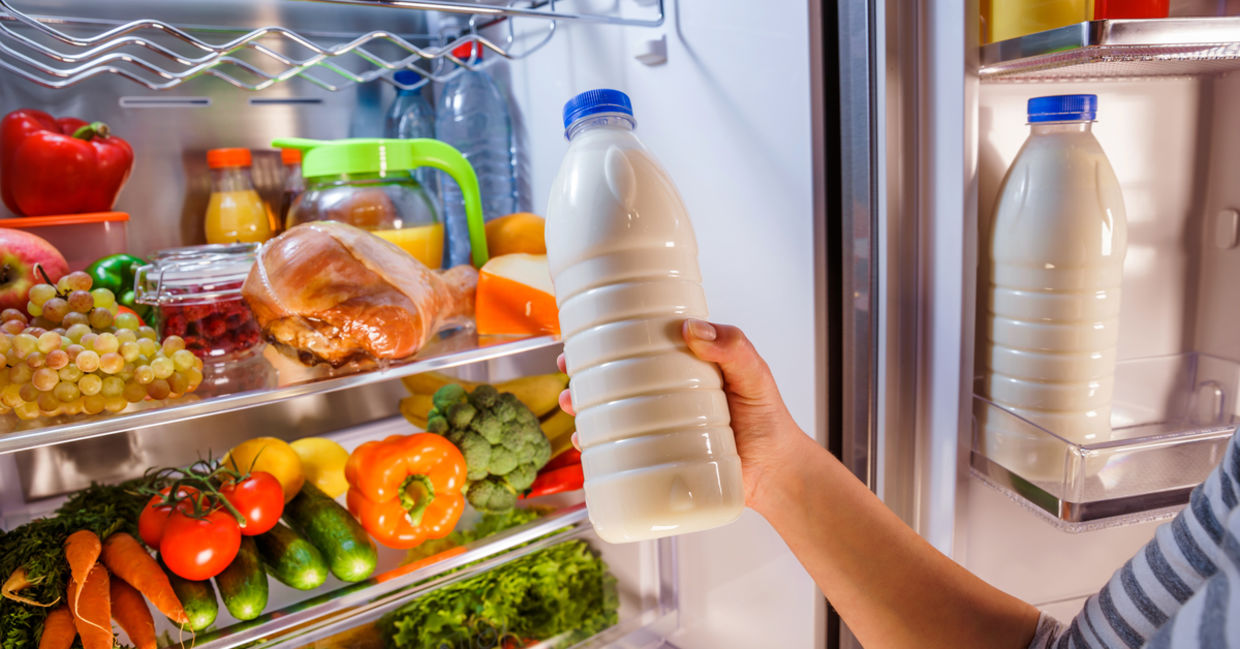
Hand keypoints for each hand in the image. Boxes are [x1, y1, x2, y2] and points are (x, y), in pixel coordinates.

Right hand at [557, 318, 804, 509]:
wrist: (777, 474)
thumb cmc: (769, 421)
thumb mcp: (754, 375)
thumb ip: (733, 348)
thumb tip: (694, 330)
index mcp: (683, 369)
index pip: (640, 347)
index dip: (609, 338)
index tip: (586, 330)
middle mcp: (665, 396)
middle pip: (615, 379)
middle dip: (584, 372)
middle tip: (569, 367)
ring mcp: (658, 428)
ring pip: (610, 414)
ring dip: (582, 408)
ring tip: (572, 404)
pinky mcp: (657, 459)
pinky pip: (618, 452)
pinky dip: (595, 448)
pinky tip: (583, 445)